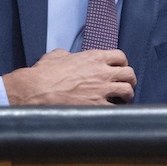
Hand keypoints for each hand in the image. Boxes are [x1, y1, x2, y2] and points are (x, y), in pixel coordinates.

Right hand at [2, 48, 135, 105]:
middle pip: (129, 73)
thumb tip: (68, 56)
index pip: (120, 56)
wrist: (36, 90)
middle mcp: (102, 72)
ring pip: (128, 90)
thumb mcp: (56, 56)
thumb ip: (68, 54)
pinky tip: (113, 111)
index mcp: (93, 58)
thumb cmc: (44, 74)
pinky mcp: (97, 105)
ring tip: (124, 99)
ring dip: (128, 95)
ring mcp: (102, 90)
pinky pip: (117, 108)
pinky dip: (118, 110)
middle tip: (126, 84)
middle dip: (130, 79)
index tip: (120, 68)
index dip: (122, 63)